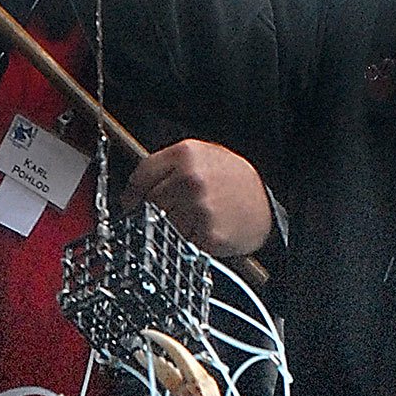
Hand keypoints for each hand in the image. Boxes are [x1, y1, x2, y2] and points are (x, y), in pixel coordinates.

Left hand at [122, 139, 272, 257]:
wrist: (266, 205)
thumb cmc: (235, 182)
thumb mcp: (205, 157)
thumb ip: (171, 166)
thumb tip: (137, 188)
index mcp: (187, 154)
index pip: (142, 174)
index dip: (132, 192)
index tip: (129, 202)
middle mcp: (190, 179)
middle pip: (150, 202)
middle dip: (158, 209)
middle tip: (177, 210)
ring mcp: (197, 207)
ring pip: (163, 224)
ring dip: (173, 225)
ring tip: (198, 216)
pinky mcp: (205, 233)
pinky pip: (180, 241)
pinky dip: (188, 239)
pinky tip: (204, 228)